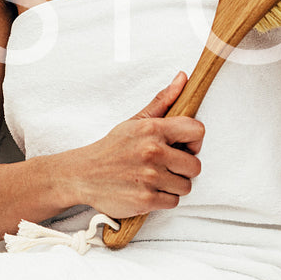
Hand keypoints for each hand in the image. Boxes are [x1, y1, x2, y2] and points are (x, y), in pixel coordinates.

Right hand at [58, 71, 204, 218]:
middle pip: (195, 166)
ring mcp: (149, 177)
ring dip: (173, 185)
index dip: (194, 142)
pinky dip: (162, 199)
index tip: (182, 147)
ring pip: (185, 186)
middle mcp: (152, 152)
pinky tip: (147, 190)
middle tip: (165, 166)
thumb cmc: (112, 148)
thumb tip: (183, 77)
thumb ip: (162, 101)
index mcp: (152, 129)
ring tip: (154, 178)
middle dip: (183, 169)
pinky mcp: (145, 200)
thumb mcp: (135, 121)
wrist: (83, 174)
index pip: (197, 131)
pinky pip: (173, 202)